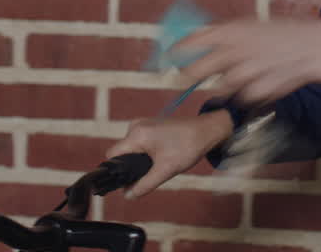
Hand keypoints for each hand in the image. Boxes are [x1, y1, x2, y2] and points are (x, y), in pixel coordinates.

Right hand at [105, 110, 232, 197]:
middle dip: (131, 167)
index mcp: (136, 135)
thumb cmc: (187, 147)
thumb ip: (144, 185)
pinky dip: (146, 154)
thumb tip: (128, 196)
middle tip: (149, 175)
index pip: (113, 155)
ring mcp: (143, 124)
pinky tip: (160, 158)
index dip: (116, 171)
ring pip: (131, 149)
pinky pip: (139, 143)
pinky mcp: (150, 126)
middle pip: (122, 153)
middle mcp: (135, 126)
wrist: (207, 131)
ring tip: (158, 165)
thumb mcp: (165, 170)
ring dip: (139, 161)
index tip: (126, 182)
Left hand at [177, 18, 320, 107]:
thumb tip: (201, 41)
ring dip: (224, 85)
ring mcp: (245, 74)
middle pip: (196, 70)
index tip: (168, 57)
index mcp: (232, 30)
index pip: (192, 41)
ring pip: (220, 87)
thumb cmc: (286, 33)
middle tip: (185, 78)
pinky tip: (261, 82)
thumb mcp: (254, 26)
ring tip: (242, 75)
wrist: (318, 47)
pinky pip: (242, 97)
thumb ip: (228, 36)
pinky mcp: (257, 92)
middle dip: (188, 76)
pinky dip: (246, 93)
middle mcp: (234, 51)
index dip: (176, 51)